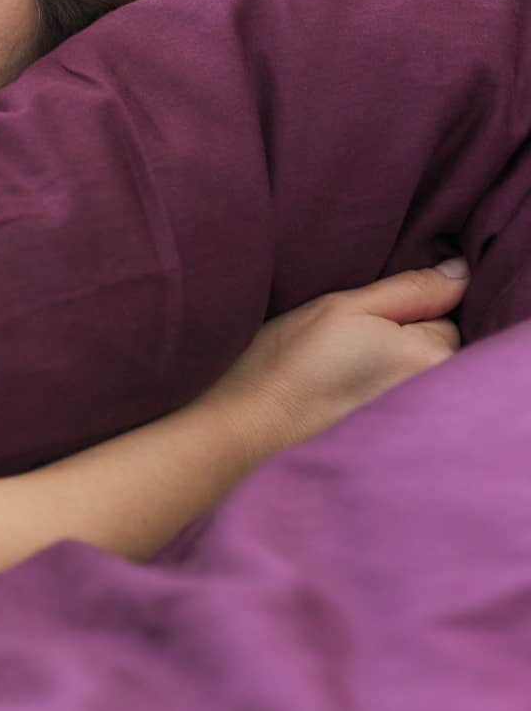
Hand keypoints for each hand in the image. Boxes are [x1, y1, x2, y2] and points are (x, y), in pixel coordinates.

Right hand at [200, 259, 469, 459]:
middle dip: (406, 338)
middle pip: (438, 347)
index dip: (404, 307)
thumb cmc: (290, 361)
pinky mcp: (390, 439)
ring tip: (342, 368)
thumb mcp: (344, 306)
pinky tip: (343, 394)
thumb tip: (460, 271)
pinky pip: (403, 401)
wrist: (249, 426)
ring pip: (417, 373)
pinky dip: (380, 393)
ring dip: (392, 366)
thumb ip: (409, 289)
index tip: (362, 316)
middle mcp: (436, 394)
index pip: (446, 312)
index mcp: (432, 356)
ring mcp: (415, 422)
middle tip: (349, 342)